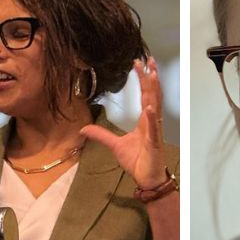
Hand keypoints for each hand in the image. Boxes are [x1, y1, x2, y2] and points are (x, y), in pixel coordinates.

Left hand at [80, 57, 167, 187]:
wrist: (147, 179)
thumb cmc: (138, 161)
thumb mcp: (115, 145)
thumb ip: (101, 134)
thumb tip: (83, 128)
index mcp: (145, 121)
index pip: (145, 96)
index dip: (143, 80)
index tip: (139, 64)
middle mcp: (152, 122)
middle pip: (152, 95)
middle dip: (150, 78)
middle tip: (147, 60)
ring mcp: (154, 131)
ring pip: (155, 106)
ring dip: (154, 91)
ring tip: (152, 75)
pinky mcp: (154, 143)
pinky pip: (153, 129)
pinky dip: (151, 118)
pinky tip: (149, 107)